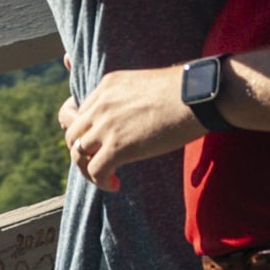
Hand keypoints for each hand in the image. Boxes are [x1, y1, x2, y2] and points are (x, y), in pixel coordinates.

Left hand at [55, 67, 205, 188]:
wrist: (197, 95)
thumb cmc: (184, 91)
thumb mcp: (147, 85)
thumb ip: (132, 98)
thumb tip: (137, 118)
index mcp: (107, 86)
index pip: (81, 111)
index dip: (87, 130)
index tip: (98, 142)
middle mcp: (101, 104)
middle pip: (72, 132)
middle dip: (81, 150)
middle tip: (99, 161)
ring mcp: (106, 125)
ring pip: (77, 153)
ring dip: (87, 169)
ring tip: (105, 176)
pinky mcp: (118, 147)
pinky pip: (94, 170)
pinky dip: (101, 182)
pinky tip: (115, 184)